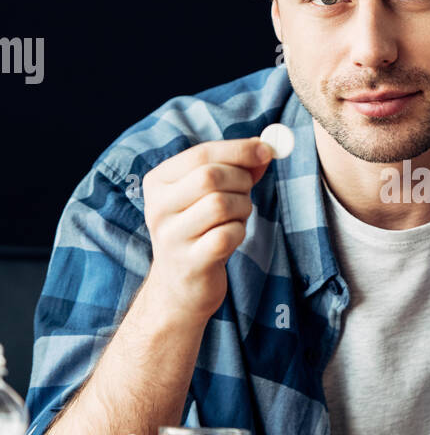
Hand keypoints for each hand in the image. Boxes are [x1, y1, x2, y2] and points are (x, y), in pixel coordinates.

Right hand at [141, 138, 273, 323]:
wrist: (181, 286)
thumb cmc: (200, 230)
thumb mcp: (211, 194)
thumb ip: (237, 168)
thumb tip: (265, 148)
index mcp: (158, 182)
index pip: (200, 154)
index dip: (238, 150)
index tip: (266, 150)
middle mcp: (157, 207)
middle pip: (210, 177)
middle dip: (241, 181)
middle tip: (247, 193)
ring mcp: (171, 237)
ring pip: (220, 204)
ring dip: (242, 208)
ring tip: (237, 218)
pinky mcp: (189, 262)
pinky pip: (227, 235)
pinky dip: (239, 232)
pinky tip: (231, 238)